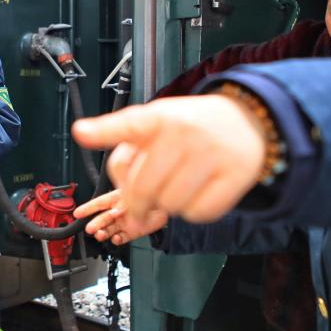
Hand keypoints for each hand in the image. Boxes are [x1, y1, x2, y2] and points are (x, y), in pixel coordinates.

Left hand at [71, 95, 265, 223]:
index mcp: (161, 117)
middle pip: (143, 189)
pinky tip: (200, 191)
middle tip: (146, 198)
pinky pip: (198, 213)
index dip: (103, 131)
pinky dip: (194, 210)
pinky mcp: (234, 176)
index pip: (129, 125)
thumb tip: (90, 145)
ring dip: (169, 205)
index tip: (82, 132)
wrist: (248, 121)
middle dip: (139, 203)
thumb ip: (126, 140)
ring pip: (170, 205)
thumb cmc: (192, 127)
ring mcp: (212, 153)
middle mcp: (184, 132)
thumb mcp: (158, 120)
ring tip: (179, 186)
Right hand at [74, 189, 167, 245]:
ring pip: (110, 229)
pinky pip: (122, 238)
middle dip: (95, 223)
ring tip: (101, 235)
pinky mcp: (133, 232)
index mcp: (118, 197)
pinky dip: (118, 239)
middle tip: (90, 228)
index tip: (77, 213)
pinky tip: (117, 238)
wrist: (169, 205)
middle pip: (103, 218)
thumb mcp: (136, 192)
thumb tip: (115, 211)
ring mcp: (125, 221)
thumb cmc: (153, 194)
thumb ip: (125, 201)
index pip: (99, 202)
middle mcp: (119, 210)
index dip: (88, 208)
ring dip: (103, 232)